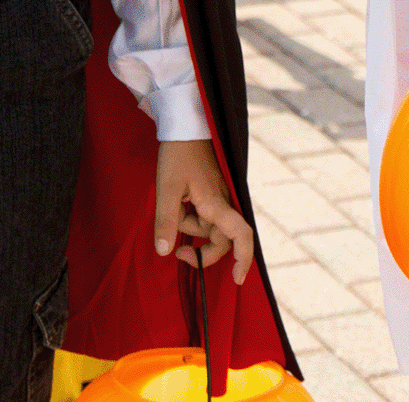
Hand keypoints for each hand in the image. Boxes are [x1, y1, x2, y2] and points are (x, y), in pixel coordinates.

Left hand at [154, 139, 253, 283]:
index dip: (243, 259)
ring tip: (173, 204)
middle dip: (201, 251)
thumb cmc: (178, 156)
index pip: (240, 235)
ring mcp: (219, 197)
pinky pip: (205, 216)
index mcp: (216, 203)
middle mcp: (223, 202)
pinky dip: (191, 219)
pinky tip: (180, 205)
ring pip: (209, 228)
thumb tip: (165, 253)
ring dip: (189, 227)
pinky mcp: (212, 193)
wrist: (186, 127)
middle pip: (222, 240)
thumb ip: (166, 222)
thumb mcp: (166, 189)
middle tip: (177, 253)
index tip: (237, 280)